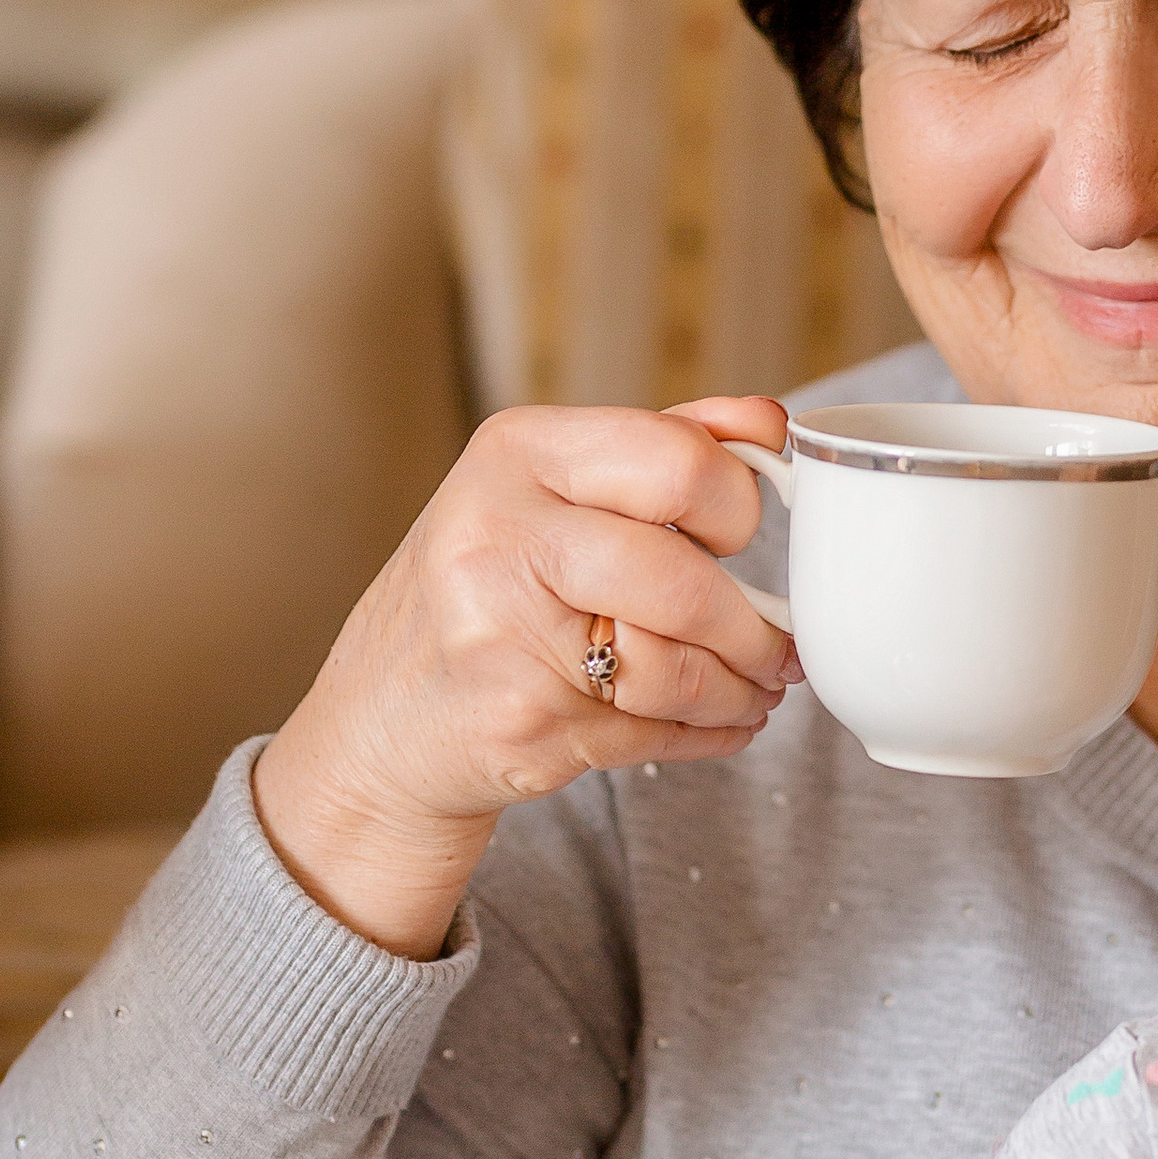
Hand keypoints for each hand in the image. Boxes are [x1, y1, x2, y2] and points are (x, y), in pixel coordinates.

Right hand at [252, 398, 804, 957]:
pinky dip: (710, 733)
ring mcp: (502, 639)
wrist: (379, 717)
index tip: (743, 536)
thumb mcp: (548, 486)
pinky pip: (656, 734)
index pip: (681, 462)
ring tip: (751, 687)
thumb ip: (662, 445)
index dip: (738, 506)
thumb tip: (768, 424)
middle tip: (778, 644)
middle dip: (754, 627)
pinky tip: (716, 721)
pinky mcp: (521, 725)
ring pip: (677, 671)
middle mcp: (498, 538)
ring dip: (740, 691)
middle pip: (684, 581)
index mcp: (519, 453)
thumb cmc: (483, 586)